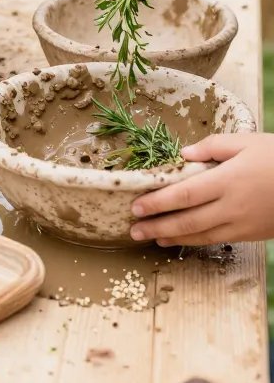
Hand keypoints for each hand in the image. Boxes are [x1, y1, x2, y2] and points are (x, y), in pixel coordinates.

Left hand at [129, 134, 273, 245]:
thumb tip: (184, 154)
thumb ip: (213, 146)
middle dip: (157, 226)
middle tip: (132, 229)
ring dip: (172, 237)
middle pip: (186, 220)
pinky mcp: (249, 234)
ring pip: (200, 235)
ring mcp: (240, 224)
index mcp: (227, 180)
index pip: (183, 195)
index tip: (136, 206)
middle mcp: (231, 206)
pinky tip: (181, 238)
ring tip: (150, 237)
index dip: (157, 203)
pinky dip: (194, 241)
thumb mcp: (246, 141)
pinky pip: (216, 240)